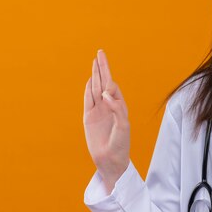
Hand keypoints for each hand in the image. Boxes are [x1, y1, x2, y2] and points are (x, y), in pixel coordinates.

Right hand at [83, 49, 130, 191]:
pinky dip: (88, 88)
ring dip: (95, 74)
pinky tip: (90, 78)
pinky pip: (88, 99)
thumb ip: (117, 108)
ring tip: (95, 61)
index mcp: (119, 106)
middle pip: (104, 82)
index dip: (110, 81)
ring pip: (95, 88)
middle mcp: (108, 106)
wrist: (110, 160)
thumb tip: (105, 93)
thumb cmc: (120, 144)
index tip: (108, 86)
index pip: (114, 88)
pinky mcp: (89, 117)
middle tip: (100, 52)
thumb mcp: (123, 126)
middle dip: (103, 67)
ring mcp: (98, 110)